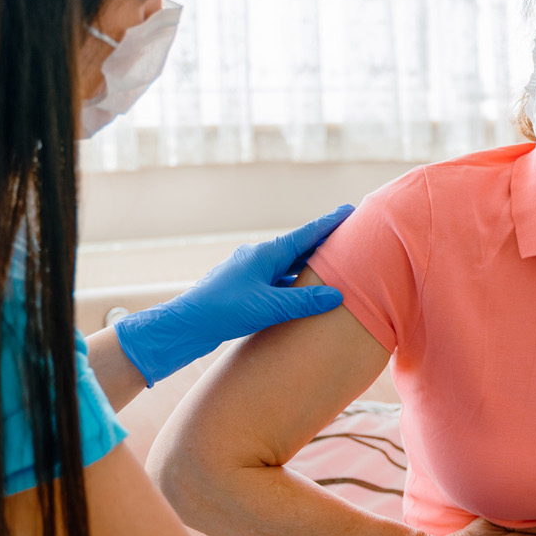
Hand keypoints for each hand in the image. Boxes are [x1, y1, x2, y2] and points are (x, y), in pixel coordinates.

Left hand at [114, 206, 352, 385]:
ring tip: (333, 270)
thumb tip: (337, 295)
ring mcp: (250, 273)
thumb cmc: (223, 311)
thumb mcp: (268, 307)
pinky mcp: (244, 289)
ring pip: (287, 267)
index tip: (349, 210)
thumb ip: (304, 301)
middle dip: (324, 246)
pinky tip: (303, 294)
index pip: (306, 234)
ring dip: (309, 268)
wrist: (185, 326)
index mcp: (265, 253)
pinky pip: (277, 281)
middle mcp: (258, 258)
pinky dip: (294, 284)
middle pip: (299, 248)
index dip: (330, 223)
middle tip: (350, 242)